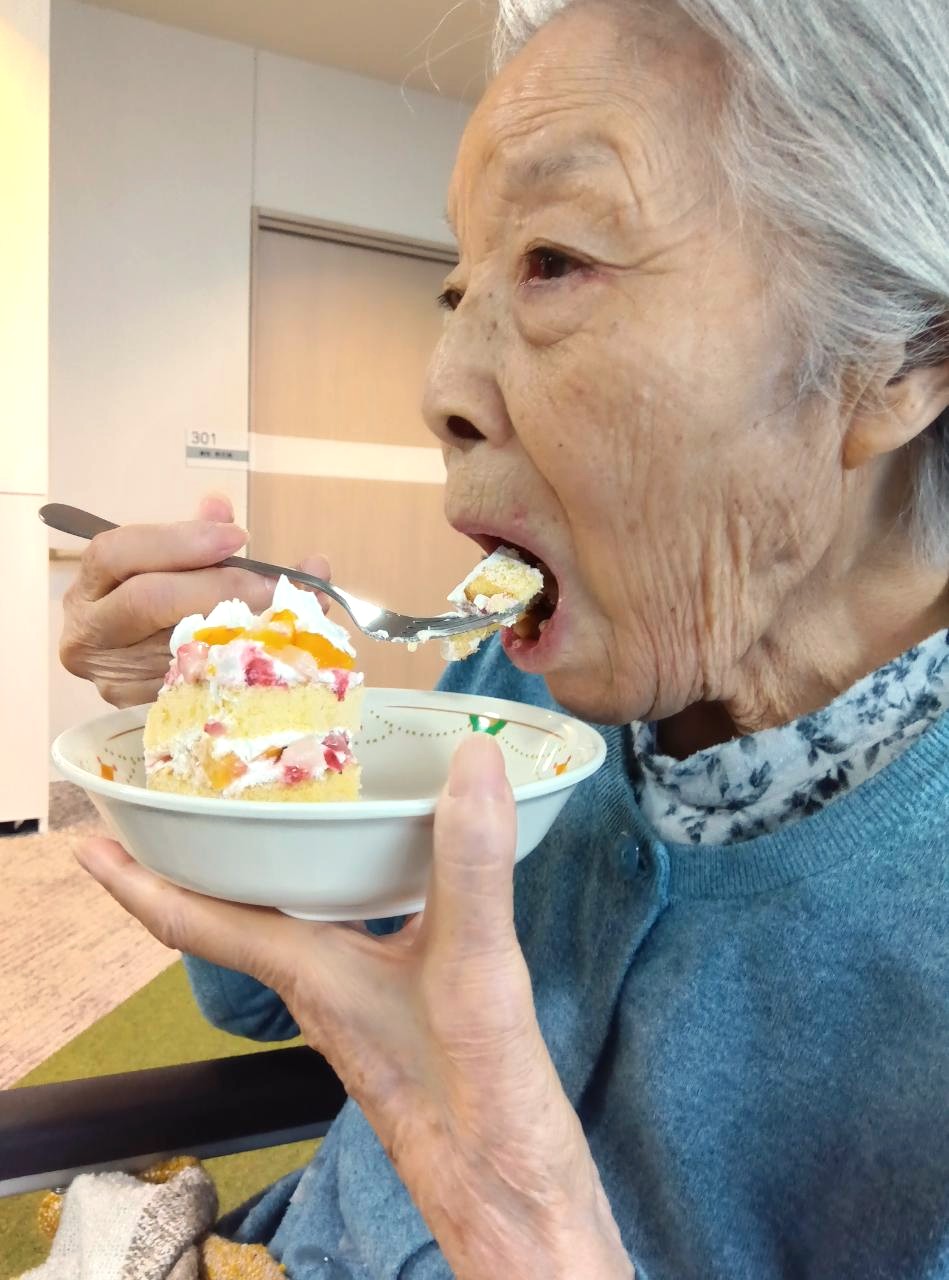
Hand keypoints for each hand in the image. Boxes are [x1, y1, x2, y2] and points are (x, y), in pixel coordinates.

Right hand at [59, 494, 329, 707]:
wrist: (138, 662)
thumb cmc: (158, 600)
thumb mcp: (171, 563)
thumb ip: (196, 536)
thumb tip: (221, 507)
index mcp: (88, 585)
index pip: (118, 553)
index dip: (179, 541)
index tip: (237, 536)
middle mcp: (89, 633)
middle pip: (149, 600)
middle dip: (219, 586)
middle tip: (274, 583)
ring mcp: (113, 678)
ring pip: (180, 645)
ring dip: (246, 625)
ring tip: (294, 609)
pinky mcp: (144, 708)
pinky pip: (199, 680)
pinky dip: (243, 660)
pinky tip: (280, 646)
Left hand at [76, 735, 631, 1279]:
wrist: (510, 1189)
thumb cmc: (473, 1099)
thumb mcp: (472, 971)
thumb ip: (469, 865)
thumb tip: (471, 759)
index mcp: (307, 971)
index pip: (194, 919)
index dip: (136, 880)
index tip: (91, 841)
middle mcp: (316, 984)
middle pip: (231, 912)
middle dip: (197, 858)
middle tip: (185, 795)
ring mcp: (354, 1000)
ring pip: (287, 919)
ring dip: (262, 870)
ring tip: (269, 812)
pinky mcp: (396, 1009)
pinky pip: (340, 929)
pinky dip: (334, 886)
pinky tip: (378, 865)